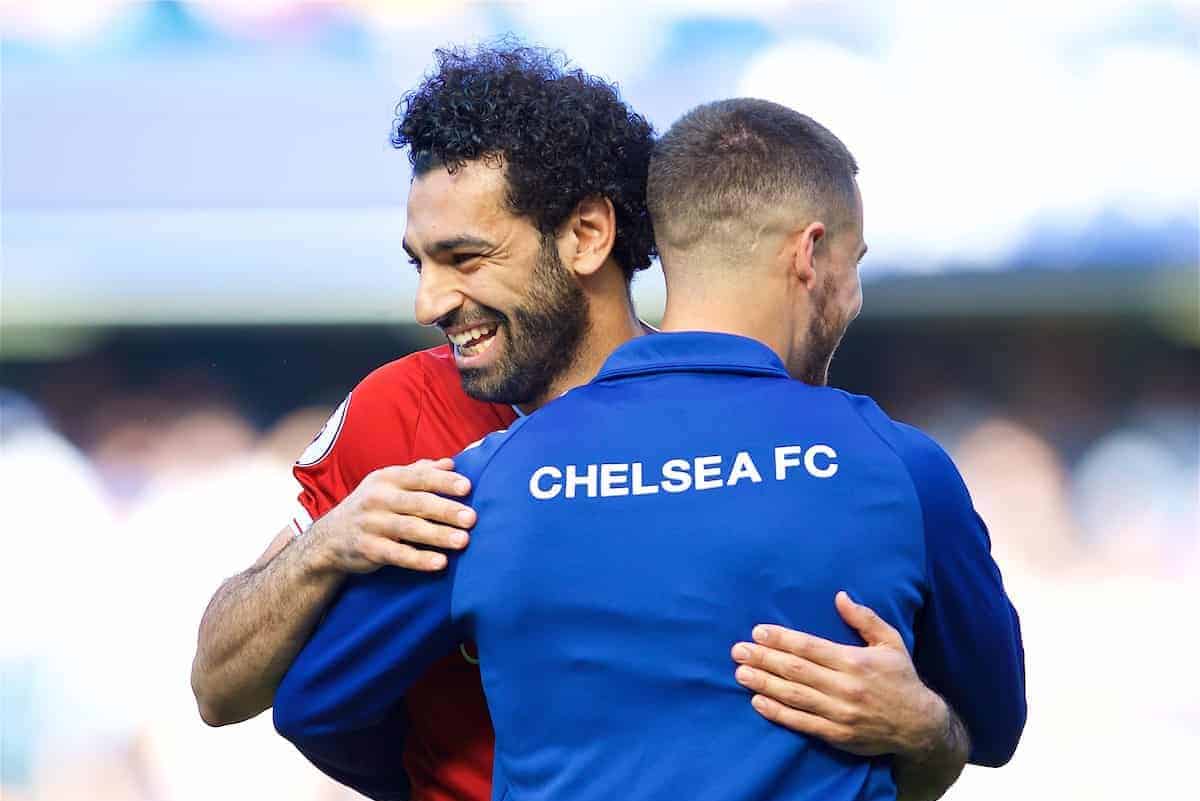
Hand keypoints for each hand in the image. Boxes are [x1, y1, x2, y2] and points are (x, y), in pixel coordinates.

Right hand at [302, 458, 475, 573]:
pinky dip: (419, 559)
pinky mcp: (368, 549)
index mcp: (387, 478)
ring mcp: (372, 524)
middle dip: (446, 510)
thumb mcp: (388, 484)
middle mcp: (378, 498)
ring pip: (410, 529)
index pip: (419, 477)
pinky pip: (397, 555)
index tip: (468, 487)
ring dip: (438, 535)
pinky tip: (440, 563)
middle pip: (418, 503)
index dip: (443, 481)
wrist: (328, 538)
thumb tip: (451, 464)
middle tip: (472, 518)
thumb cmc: (371, 507)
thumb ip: (419, 472)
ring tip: (463, 541)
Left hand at [731, 591, 946, 758]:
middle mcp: (846, 687)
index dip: (782, 639)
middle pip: (796, 670)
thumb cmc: (901, 678)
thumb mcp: (891, 642)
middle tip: (738, 651)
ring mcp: (841, 713)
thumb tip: (840, 597)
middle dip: (764, 659)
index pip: (810, 647)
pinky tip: (758, 702)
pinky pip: (802, 723)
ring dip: (764, 684)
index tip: (758, 631)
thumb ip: (865, 619)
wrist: (920, 725)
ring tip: (741, 674)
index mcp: (855, 661)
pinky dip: (778, 713)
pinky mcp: (838, 734)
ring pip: (795, 696)